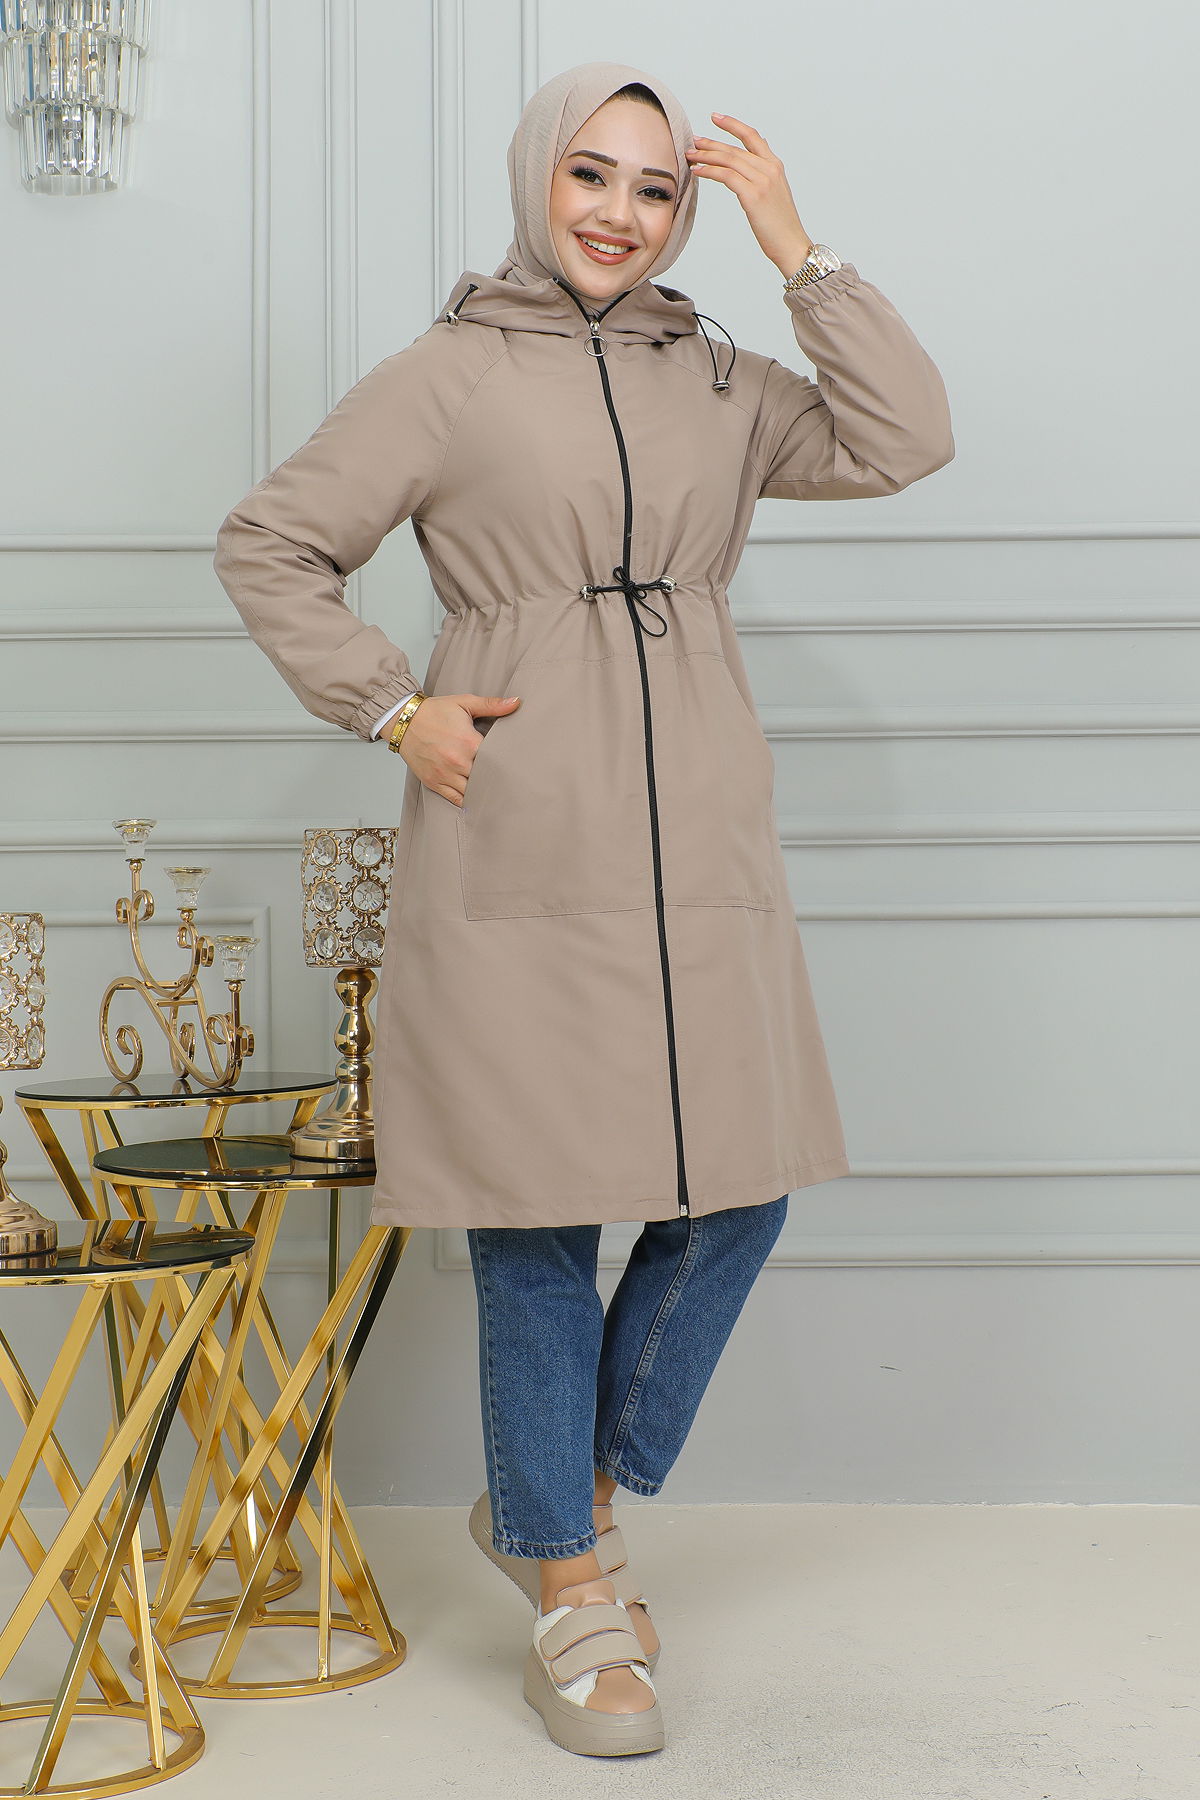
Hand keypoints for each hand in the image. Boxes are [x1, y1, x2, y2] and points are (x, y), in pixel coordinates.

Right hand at [396, 693, 520, 806]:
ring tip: (493, 789)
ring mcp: (445, 775)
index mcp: (469, 742)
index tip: (515, 762)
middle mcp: (458, 762)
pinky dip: (467, 801)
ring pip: (472, 792)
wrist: (403, 721)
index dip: (506, 761)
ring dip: (482, 790)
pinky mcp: (434, 783)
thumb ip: (491, 705)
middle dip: (496, 778)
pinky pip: (455, 799)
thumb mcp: (464, 703)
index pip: (497, 759)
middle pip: (486, 778)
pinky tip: (476, 799)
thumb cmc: (434, 712)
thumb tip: (517, 702)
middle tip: (509, 780)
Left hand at [685, 112, 813, 278]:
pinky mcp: (753, 195)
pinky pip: (726, 176)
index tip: (716, 118)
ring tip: (690, 156)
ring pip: (729, 160)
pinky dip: (709, 171)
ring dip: (706, 156)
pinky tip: (698, 171)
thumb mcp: (775, 192)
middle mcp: (769, 169)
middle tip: (694, 141)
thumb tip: (755, 155)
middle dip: (712, 143)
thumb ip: (765, 172)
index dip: (733, 125)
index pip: (752, 137)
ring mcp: (762, 181)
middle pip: (735, 149)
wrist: (791, 244)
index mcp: (775, 165)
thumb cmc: (781, 225)